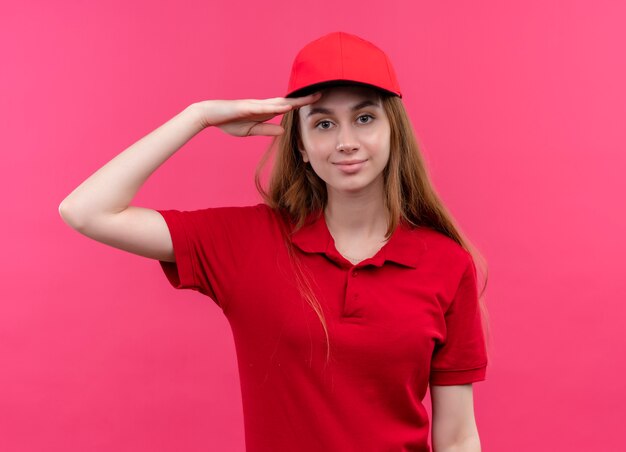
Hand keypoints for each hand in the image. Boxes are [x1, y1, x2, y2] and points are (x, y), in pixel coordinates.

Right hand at [195, 92, 321, 136]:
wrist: (209, 115)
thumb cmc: (229, 121)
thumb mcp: (252, 130)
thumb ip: (267, 129)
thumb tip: (283, 130)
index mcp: (264, 111)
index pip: (286, 107)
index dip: (300, 104)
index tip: (315, 101)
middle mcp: (262, 105)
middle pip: (286, 101)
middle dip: (302, 98)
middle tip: (320, 93)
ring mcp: (254, 105)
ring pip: (277, 102)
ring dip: (293, 100)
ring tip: (308, 98)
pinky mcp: (245, 107)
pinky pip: (263, 107)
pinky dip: (275, 107)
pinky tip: (286, 106)